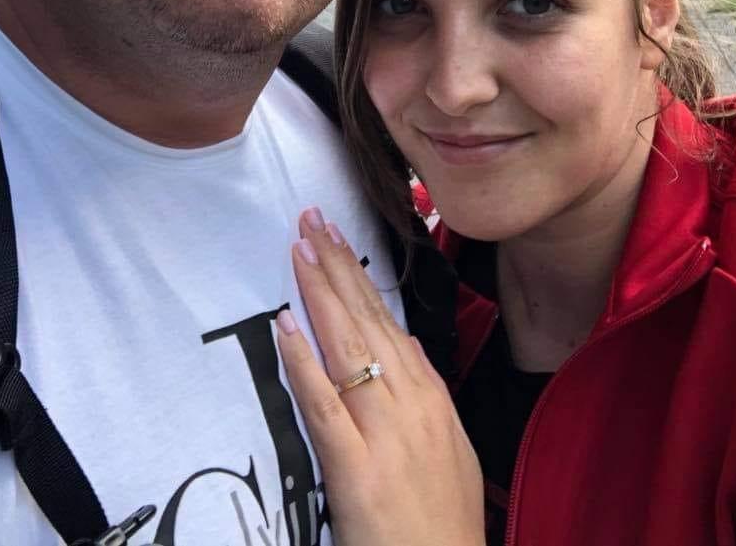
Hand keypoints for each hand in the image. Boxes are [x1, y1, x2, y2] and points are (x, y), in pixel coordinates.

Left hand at [276, 208, 483, 545]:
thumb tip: (403, 344)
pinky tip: (285, 327)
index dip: (359, 276)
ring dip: (319, 293)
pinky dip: (303, 362)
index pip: (388, 321)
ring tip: (298, 250)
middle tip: (310, 220)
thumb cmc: (444, 526)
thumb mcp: (450, 452)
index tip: (335, 238)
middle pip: (367, 321)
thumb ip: (427, 396)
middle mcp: (412, 406)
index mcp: (432, 399)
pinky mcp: (357, 471)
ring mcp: (386, 435)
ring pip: (348, 348)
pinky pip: (324, 406)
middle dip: (336, 266)